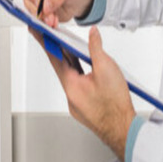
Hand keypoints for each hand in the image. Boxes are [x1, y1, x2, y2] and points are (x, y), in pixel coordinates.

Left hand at [31, 26, 134, 161]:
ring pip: (72, 75)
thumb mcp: (107, 68)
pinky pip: (79, 84)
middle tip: (54, 33)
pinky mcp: (85, 105)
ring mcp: (77, 102)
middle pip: (62, 66)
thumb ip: (96, 48)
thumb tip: (93, 34)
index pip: (54, 58)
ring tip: (71, 45)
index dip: (46, 42)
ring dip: (71, 60)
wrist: (124, 129)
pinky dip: (79, 71)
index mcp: (71, 85)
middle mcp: (71, 95)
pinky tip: (86, 65)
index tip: (38, 31)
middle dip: (59, 49)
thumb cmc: (115, 105)